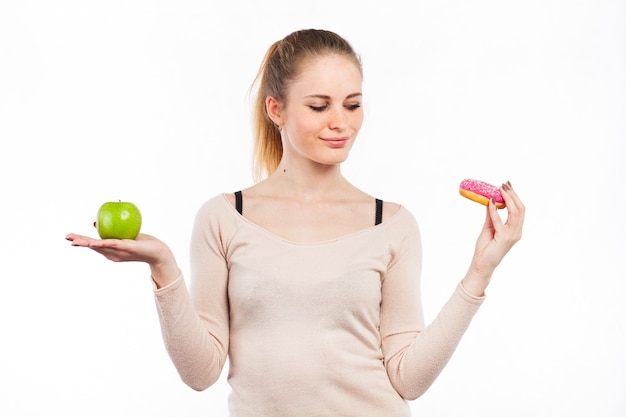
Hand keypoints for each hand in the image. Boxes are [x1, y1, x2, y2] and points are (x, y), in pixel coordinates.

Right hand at [65, 230, 179, 287]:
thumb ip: (111, 230)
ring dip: (86, 243)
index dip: (81, 241)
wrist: (158, 251)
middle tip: (66, 237)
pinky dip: (101, 243)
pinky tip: (93, 242)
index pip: (93, 245)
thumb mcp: (124, 235)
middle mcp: (112, 254)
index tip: (69, 238)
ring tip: (74, 241)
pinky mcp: (126, 248)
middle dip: (79, 242)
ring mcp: (119, 252)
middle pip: (93, 247)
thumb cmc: (142, 243)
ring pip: (99, 247)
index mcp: (111, 251)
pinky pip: (112, 244)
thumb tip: (94, 223)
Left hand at [462, 181, 524, 295]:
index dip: (514, 196)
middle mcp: (517, 232)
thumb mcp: (489, 227)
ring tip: (499, 189)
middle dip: (513, 195)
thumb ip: (491, 215)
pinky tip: (489, 201)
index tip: (507, 185)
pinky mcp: (504, 238)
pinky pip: (499, 220)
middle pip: (520, 209)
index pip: (519, 209)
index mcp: (515, 229)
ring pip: (515, 213)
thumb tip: (491, 200)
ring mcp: (512, 235)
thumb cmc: (485, 248)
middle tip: (504, 184)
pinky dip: (494, 210)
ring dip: (507, 199)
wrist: (481, 264)